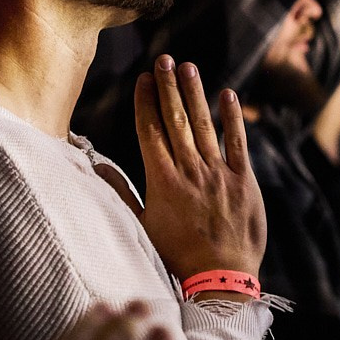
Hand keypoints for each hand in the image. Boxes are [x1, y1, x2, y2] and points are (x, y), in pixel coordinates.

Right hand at [132, 55, 266, 279]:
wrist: (220, 279)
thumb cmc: (177, 256)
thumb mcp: (141, 227)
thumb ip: (121, 193)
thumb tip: (95, 167)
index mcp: (162, 181)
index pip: (151, 131)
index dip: (146, 102)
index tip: (144, 78)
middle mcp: (190, 171)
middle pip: (176, 121)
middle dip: (169, 88)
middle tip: (165, 59)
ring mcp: (218, 174)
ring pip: (204, 126)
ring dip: (195, 94)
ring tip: (189, 67)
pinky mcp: (244, 181)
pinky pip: (238, 143)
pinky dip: (232, 118)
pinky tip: (227, 95)